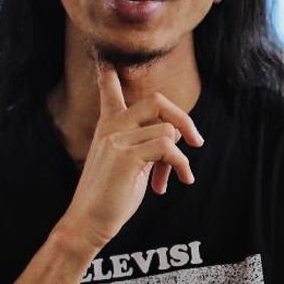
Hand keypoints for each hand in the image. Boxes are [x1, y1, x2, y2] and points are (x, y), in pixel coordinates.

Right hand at [59, 64, 202, 251]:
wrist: (87, 223)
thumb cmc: (110, 197)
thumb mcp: (130, 163)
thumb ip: (147, 142)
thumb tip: (177, 130)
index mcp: (107, 127)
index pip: (108, 91)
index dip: (110, 75)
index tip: (106, 59)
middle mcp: (111, 128)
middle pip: (156, 101)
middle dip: (183, 117)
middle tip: (196, 141)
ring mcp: (117, 141)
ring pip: (167, 130)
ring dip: (180, 156)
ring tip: (174, 177)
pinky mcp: (126, 157)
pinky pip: (168, 148)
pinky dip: (181, 164)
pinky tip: (180, 180)